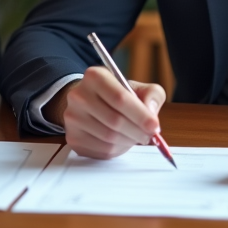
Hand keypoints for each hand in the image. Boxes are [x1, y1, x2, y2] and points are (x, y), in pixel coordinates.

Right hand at [46, 66, 166, 159]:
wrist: (88, 103)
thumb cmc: (116, 95)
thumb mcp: (137, 88)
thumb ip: (152, 94)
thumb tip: (151, 112)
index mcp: (95, 76)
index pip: (120, 98)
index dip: (140, 115)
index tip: (154, 126)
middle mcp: (78, 95)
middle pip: (114, 120)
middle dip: (137, 131)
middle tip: (149, 135)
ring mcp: (72, 118)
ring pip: (109, 138)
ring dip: (128, 141)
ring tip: (135, 137)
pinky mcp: (72, 137)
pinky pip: (101, 150)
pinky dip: (117, 150)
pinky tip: (121, 142)